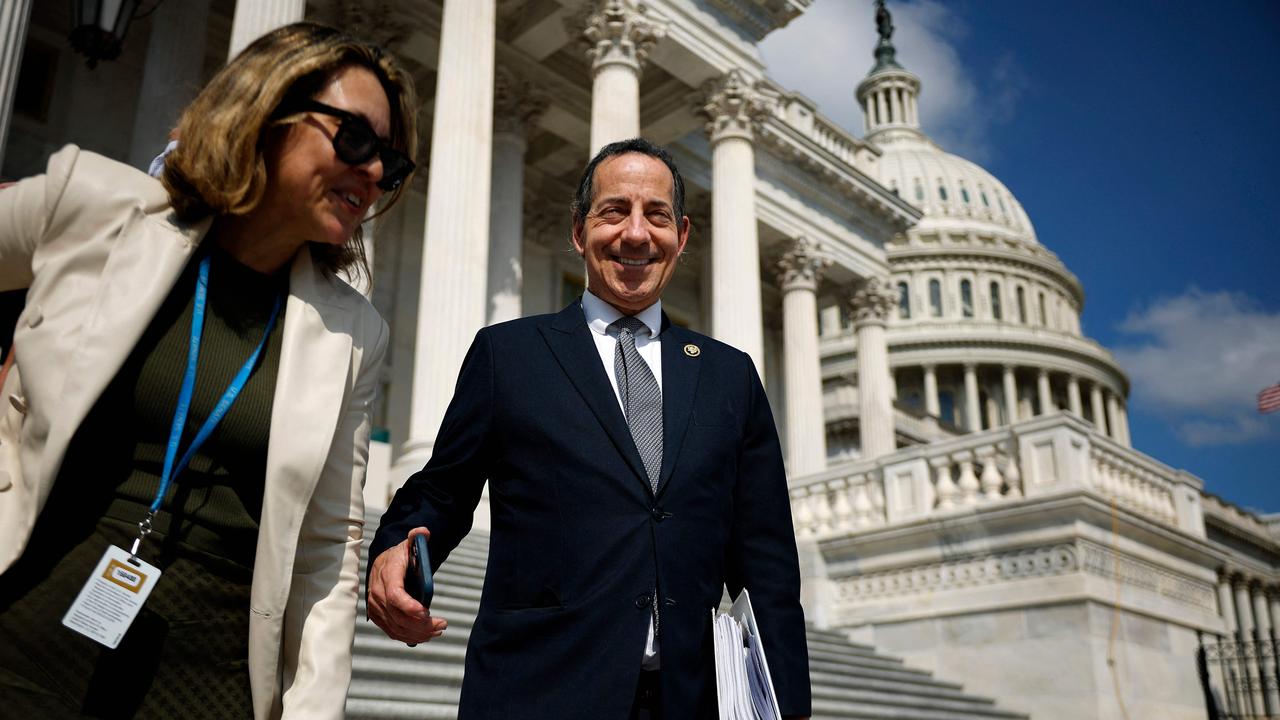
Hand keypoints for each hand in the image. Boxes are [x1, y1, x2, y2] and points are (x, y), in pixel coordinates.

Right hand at [367, 526, 447, 645]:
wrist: (382, 564)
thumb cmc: (398, 557)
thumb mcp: (408, 544)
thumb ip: (416, 538)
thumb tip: (423, 532)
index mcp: (387, 575)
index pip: (396, 595)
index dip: (410, 606)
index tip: (426, 612)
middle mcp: (377, 594)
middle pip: (398, 616)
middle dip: (421, 624)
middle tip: (441, 625)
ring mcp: (376, 608)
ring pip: (396, 627)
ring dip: (418, 633)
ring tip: (437, 631)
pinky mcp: (378, 617)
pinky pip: (392, 631)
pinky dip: (409, 637)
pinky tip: (424, 636)